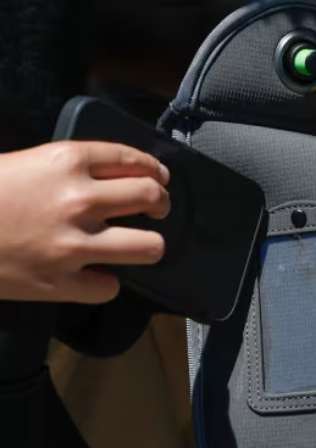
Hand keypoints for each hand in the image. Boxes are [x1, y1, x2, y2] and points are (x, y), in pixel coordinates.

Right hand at [0, 142, 169, 303]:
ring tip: (138, 245)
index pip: (134, 159)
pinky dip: (103, 283)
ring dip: (148, 246)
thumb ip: (67, 169)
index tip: (158, 178)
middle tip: (156, 210)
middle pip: (152, 198)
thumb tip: (109, 176)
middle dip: (160, 204)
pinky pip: (110, 288)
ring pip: (149, 247)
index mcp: (67, 161)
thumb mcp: (22, 163)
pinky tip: (92, 276)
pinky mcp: (61, 282)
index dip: (153, 170)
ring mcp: (74, 244)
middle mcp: (79, 200)